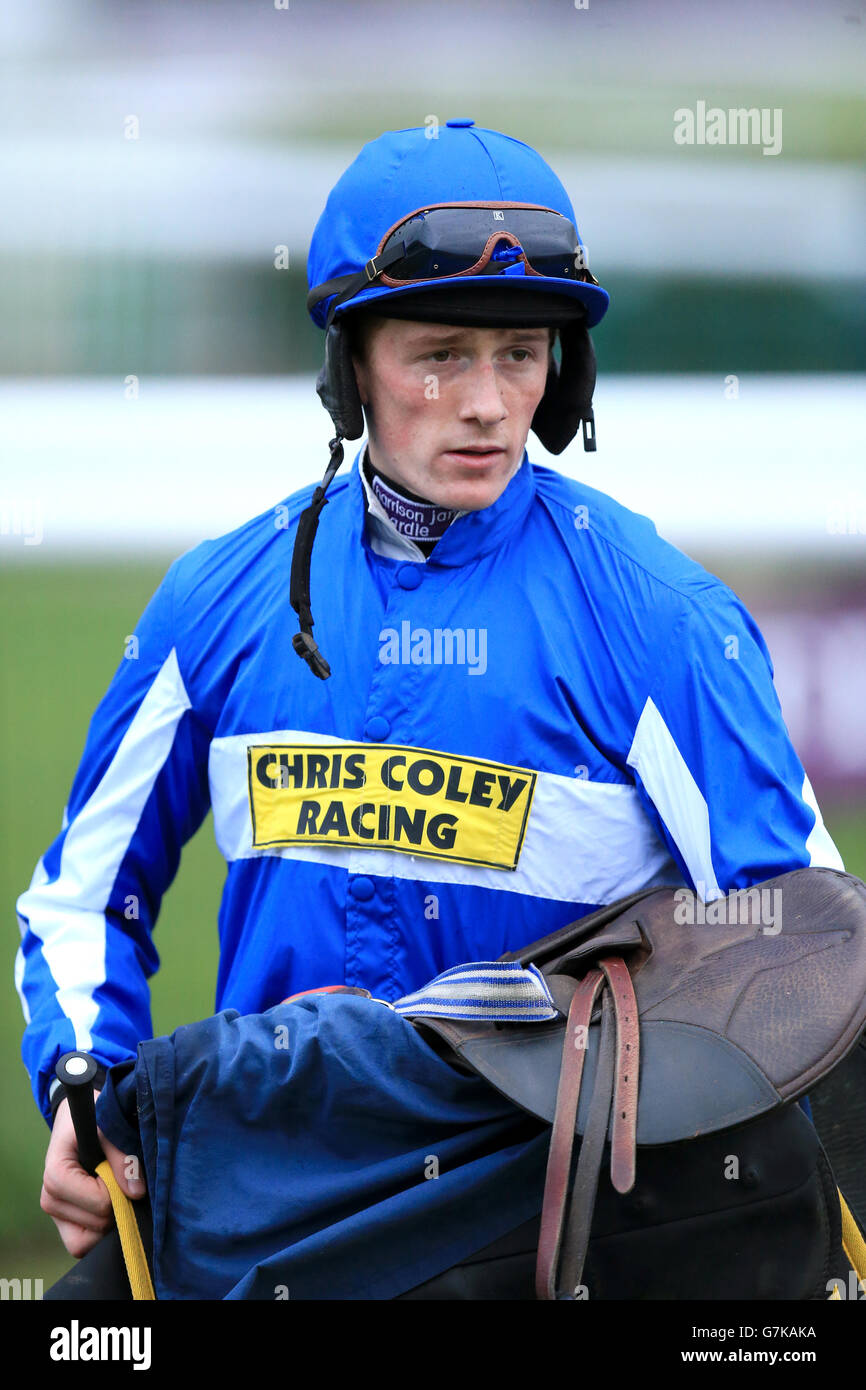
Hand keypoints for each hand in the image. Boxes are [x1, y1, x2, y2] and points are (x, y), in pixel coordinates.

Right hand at [40, 1090, 146, 1257]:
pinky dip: (102, 1231)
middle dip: (117, 1204)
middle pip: (99, 1225)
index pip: (100, 1203)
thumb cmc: (94, 1118)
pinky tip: (109, 1204)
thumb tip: (137, 1193)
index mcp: (56, 1175)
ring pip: (91, 1241)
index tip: (117, 1168)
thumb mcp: (108, 1126)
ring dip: (110, 1219)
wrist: (78, 1122)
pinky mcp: (64, 1224)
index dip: (118, 1189)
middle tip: (118, 1178)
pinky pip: (84, 1245)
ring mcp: (55, 1215)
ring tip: (112, 1189)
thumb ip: (123, 1157)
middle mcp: (49, 1199)